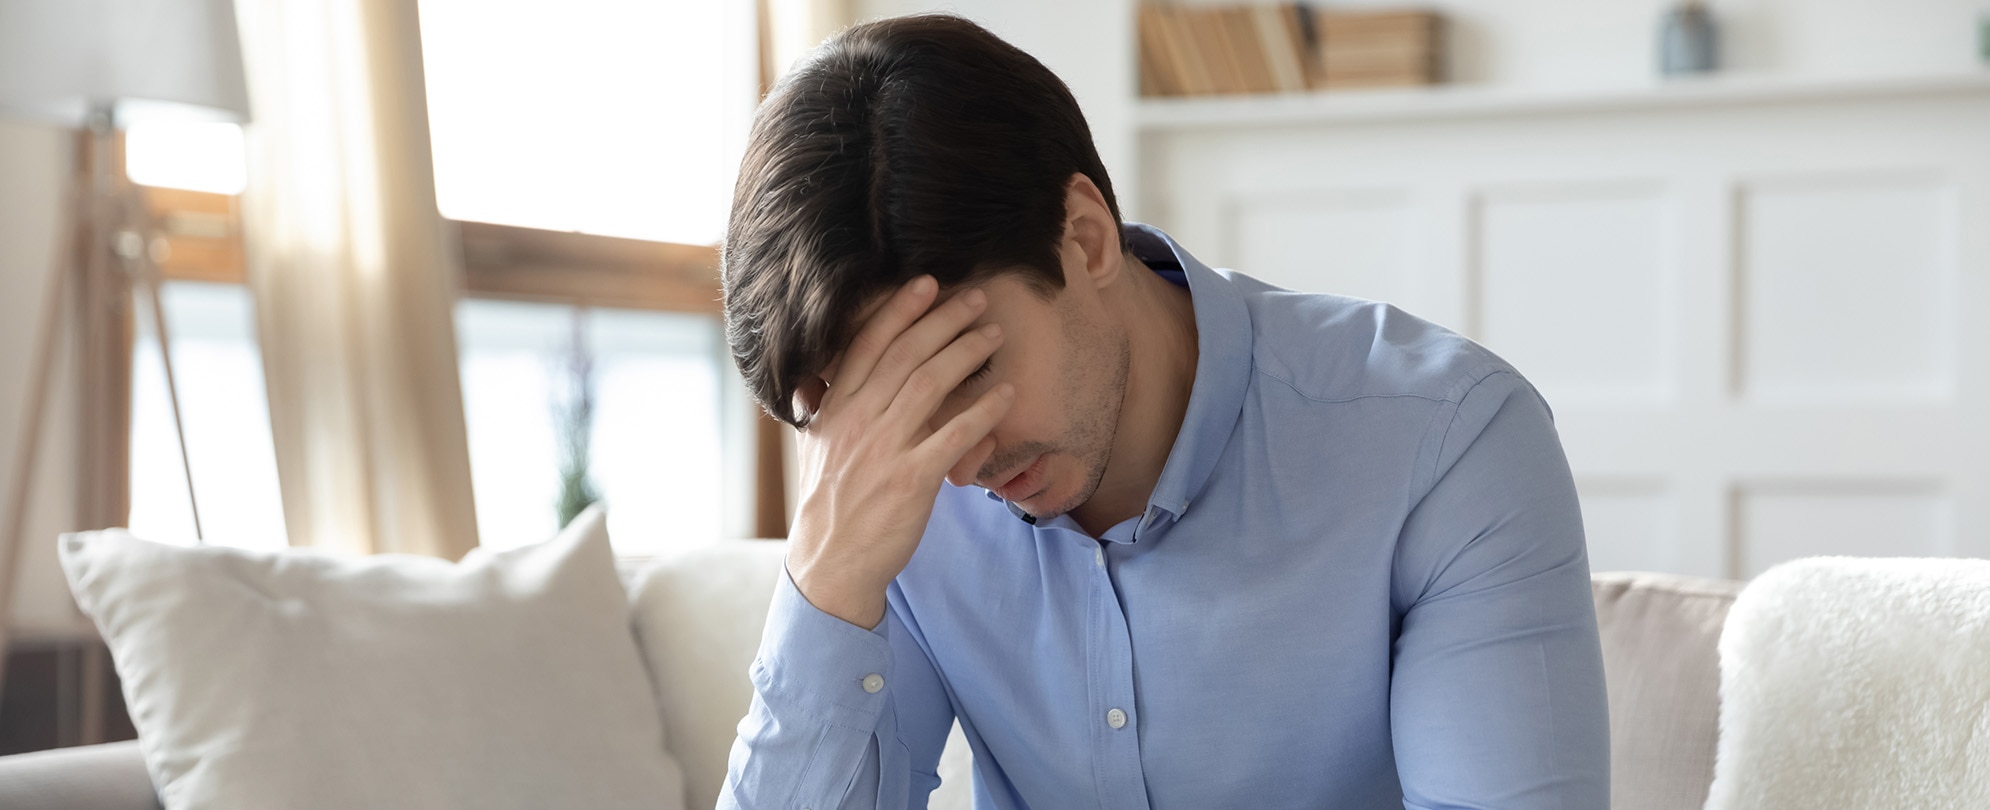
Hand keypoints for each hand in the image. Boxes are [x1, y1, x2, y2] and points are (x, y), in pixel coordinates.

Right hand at [784, 275, 1013, 628]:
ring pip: (930, 384)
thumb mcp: (821, 447)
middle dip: (945, 320)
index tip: (926, 284)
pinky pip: (953, 435)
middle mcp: (858, 420)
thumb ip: (833, 409)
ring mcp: (884, 449)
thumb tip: (834, 379)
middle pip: (906, 354)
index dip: (899, 310)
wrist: (830, 563)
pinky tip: (1006, 394)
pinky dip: (983, 410)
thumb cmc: (831, 506)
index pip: (867, 345)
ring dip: (968, 353)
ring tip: (995, 335)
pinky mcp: (911, 480)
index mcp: (836, 408)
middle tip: (977, 299)